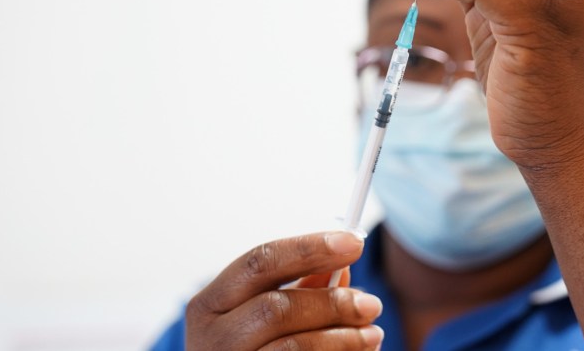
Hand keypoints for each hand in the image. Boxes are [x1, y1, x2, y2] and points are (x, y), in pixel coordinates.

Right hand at [185, 231, 383, 349]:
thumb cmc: (246, 348)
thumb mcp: (260, 316)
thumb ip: (299, 290)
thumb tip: (342, 267)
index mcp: (210, 305)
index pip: (260, 262)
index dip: (310, 248)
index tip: (353, 243)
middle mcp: (212, 338)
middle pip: (278, 308)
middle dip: (333, 303)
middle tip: (371, 304)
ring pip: (294, 347)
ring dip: (343, 338)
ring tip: (373, 334)